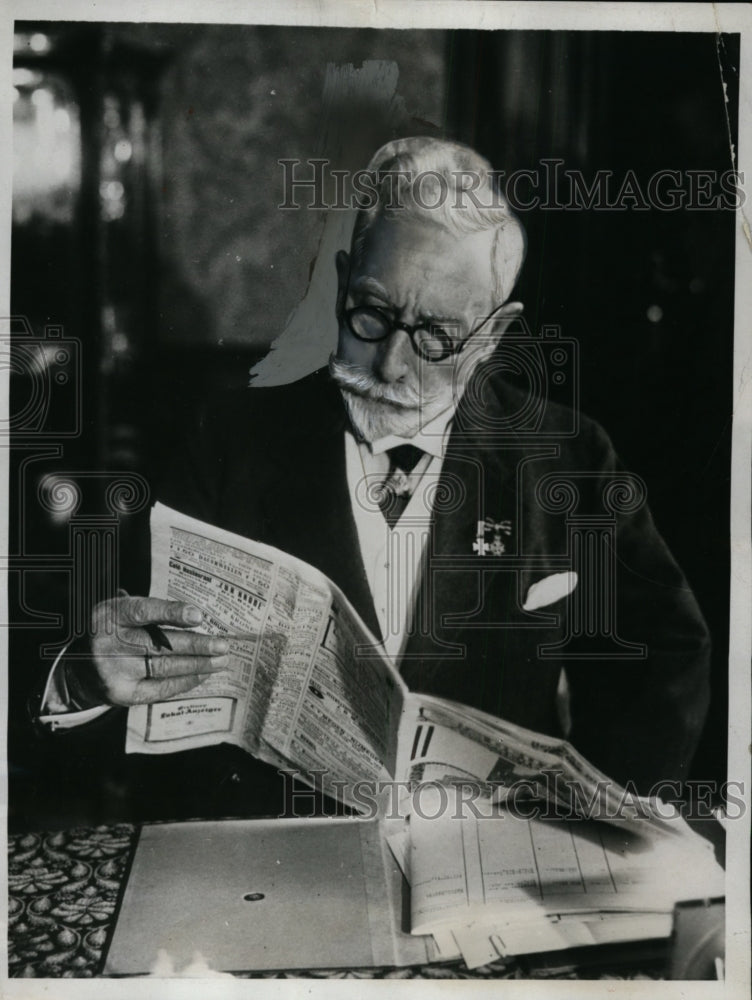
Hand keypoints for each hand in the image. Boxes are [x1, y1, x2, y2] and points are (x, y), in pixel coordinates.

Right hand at [80, 595, 229, 706]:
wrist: (80, 669)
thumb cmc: (111, 632)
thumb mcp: (121, 612)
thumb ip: (152, 611)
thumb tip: (196, 616)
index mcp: (110, 615)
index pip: (143, 611)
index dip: (171, 613)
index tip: (198, 616)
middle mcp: (110, 643)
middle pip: (160, 644)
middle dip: (197, 645)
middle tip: (223, 645)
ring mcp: (115, 672)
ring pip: (165, 667)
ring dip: (198, 664)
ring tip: (220, 660)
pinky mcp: (123, 694)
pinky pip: (161, 688)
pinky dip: (185, 681)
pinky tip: (202, 674)